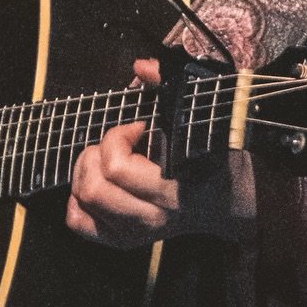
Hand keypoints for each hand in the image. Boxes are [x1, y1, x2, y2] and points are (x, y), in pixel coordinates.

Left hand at [64, 58, 255, 249]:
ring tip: (106, 158)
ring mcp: (134, 233)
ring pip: (83, 201)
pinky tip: (96, 183)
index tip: (138, 127)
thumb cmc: (214, 160)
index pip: (116, 167)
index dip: (118, 136)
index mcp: (170, 190)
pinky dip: (78, 200)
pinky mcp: (123, 240)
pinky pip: (80, 223)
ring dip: (85, 172)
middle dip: (97, 154)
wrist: (228, 203)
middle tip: (117, 142)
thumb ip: (168, 88)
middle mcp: (150, 217)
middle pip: (94, 188)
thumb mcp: (197, 122)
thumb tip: (141, 66)